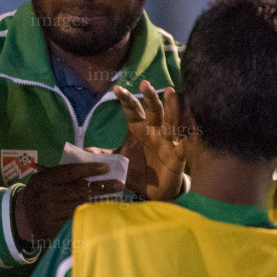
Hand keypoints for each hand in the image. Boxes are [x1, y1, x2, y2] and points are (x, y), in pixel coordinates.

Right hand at [12, 162, 122, 245]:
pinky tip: (104, 212)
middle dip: (102, 186)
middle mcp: (46, 196)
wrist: (22, 217)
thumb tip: (89, 158)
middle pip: (79, 190)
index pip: (70, 172)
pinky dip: (92, 216)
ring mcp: (50, 214)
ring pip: (81, 206)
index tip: (107, 168)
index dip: (89, 169)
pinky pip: (77, 221)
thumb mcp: (43, 178)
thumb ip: (61, 171)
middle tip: (120, 184)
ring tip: (116, 197)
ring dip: (101, 201)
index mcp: (44, 180)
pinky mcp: (54, 229)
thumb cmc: (38, 193)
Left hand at [114, 80, 186, 200]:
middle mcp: (155, 131)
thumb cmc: (137, 171)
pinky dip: (190, 134)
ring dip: (171, 108)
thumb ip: (103, 155)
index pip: (132, 110)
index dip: (126, 100)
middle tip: (145, 84)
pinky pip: (185, 144)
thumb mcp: (118, 162)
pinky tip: (193, 121)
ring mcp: (168, 142)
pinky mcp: (179, 156)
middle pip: (154, 111)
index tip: (116, 89)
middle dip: (150, 97)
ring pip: (170, 122)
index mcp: (139, 129)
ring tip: (171, 93)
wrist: (154, 192)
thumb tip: (83, 151)